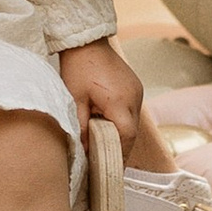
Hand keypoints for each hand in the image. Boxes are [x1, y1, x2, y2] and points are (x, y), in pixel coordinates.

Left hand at [54, 34, 146, 157]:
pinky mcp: (135, 87)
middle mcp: (134, 98)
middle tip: (105, 162)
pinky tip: (108, 125)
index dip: (118, 155)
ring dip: (121, 134)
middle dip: (119, 148)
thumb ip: (81, 127)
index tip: (109, 169)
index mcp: (120, 101)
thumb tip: (84, 151)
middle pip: (132, 133)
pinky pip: (132, 111)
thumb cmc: (78, 67)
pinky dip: (122, 121)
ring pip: (133, 123)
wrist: (87, 40)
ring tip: (105, 145)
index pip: (126, 137)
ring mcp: (137, 91)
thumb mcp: (75, 99)